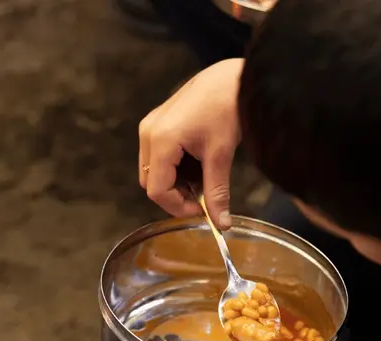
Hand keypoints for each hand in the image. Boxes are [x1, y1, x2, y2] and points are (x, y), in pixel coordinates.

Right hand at [138, 59, 243, 228]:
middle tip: (204, 197)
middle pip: (151, 182)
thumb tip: (222, 223)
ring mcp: (151, 126)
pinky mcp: (158, 123)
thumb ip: (217, 192)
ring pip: (153, 171)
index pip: (157, 190)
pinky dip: (176, 168)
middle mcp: (148, 133)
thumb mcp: (221, 154)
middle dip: (176, 196)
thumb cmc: (227, 107)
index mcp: (160, 140)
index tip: (203, 210)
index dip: (179, 207)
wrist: (232, 77)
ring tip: (205, 177)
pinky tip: (199, 163)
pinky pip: (158, 157)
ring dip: (177, 182)